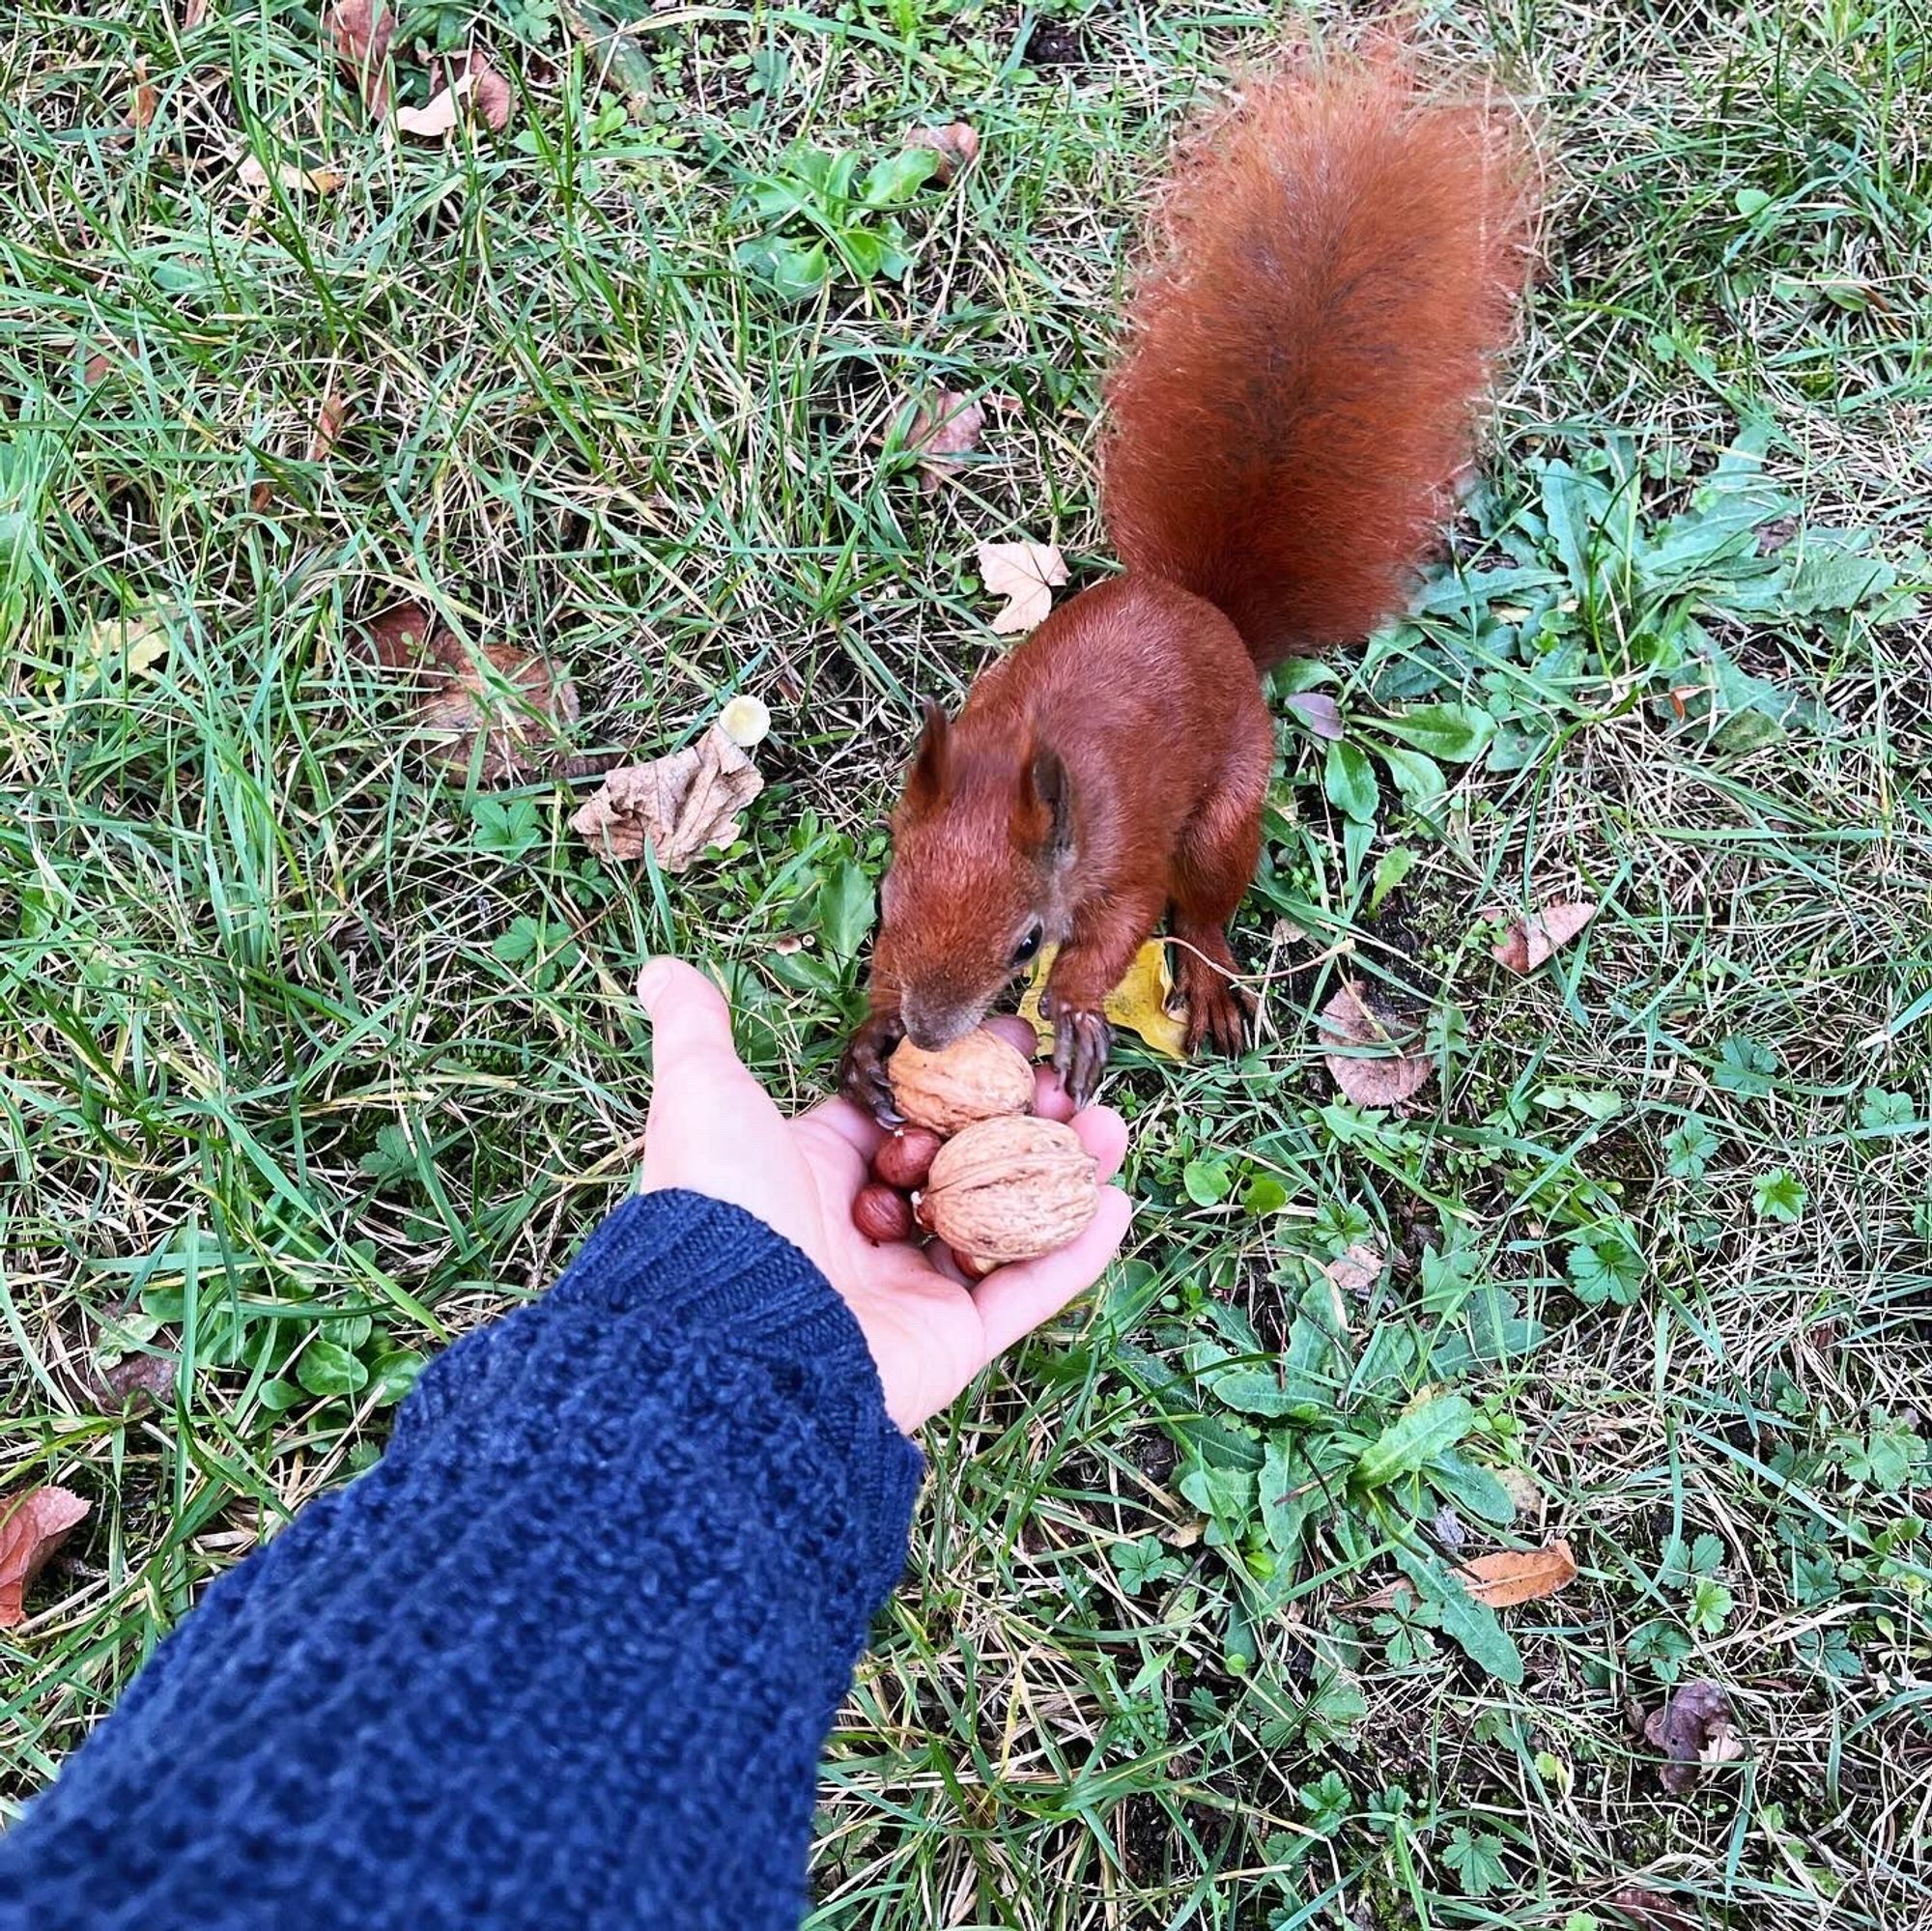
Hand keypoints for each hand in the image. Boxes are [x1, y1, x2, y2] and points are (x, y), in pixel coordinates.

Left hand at [634, 959, 1132, 1432]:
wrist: (729, 1332)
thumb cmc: (720, 1202)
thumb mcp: (703, 1094)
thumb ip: (697, 1031)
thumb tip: (663, 970)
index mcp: (818, 1173)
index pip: (905, 1115)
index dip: (960, 1077)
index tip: (1012, 1034)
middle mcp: (867, 1233)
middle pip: (967, 1166)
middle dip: (1026, 1121)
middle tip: (1070, 1081)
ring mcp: (914, 1290)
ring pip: (1008, 1222)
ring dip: (1064, 1175)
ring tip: (1109, 1126)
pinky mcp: (953, 1340)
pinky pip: (1028, 1292)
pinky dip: (1077, 1252)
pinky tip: (1118, 1201)